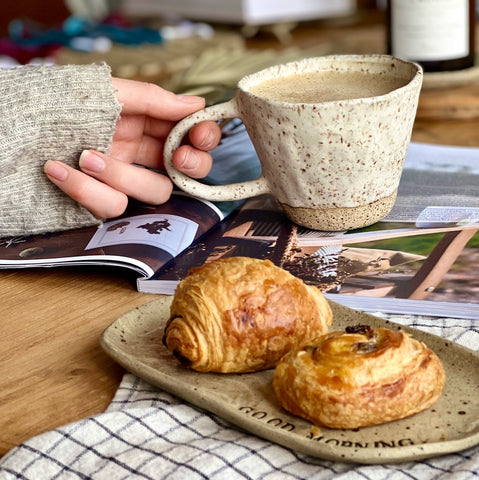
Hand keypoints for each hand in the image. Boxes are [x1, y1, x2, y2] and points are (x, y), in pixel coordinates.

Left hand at [44, 77, 220, 217]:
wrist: (13, 128)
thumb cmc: (56, 103)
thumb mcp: (106, 93)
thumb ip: (153, 99)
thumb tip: (197, 104)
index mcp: (146, 124)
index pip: (190, 135)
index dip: (203, 138)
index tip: (200, 136)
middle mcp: (139, 154)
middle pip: (186, 172)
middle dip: (190, 165)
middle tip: (179, 158)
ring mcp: (122, 180)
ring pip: (152, 193)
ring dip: (122, 176)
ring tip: (86, 156)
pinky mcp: (101, 201)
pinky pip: (112, 207)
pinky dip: (86, 190)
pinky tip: (58, 169)